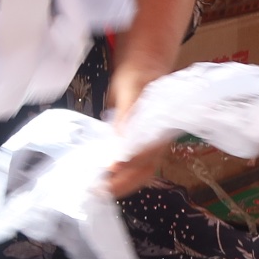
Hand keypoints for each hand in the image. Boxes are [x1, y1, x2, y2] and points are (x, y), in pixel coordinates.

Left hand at [105, 58, 170, 195]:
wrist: (143, 68)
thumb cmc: (137, 77)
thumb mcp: (129, 90)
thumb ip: (126, 114)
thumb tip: (120, 139)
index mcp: (158, 127)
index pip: (147, 152)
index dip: (130, 163)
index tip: (111, 170)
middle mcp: (156, 140)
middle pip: (145, 170)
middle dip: (124, 183)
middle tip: (100, 190)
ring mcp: (150, 145)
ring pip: (141, 173)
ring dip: (122, 184)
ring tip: (100, 190)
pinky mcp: (140, 146)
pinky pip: (134, 168)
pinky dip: (120, 177)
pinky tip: (105, 180)